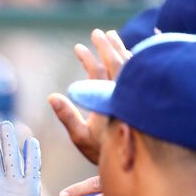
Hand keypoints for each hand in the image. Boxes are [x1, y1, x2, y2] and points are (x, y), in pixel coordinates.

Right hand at [48, 29, 131, 164]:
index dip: (89, 57)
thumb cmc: (103, 150)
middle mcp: (126, 94)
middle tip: (98, 33)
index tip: (79, 47)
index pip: (100, 71)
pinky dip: (135, 59)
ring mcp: (136, 95)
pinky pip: (142, 71)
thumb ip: (67, 115)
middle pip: (119, 61)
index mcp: (110, 99)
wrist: (132, 162)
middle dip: (107, 45)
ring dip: (121, 48)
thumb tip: (52, 96)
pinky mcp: (143, 98)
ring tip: (113, 37)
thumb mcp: (80, 136)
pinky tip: (130, 54)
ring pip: (132, 64)